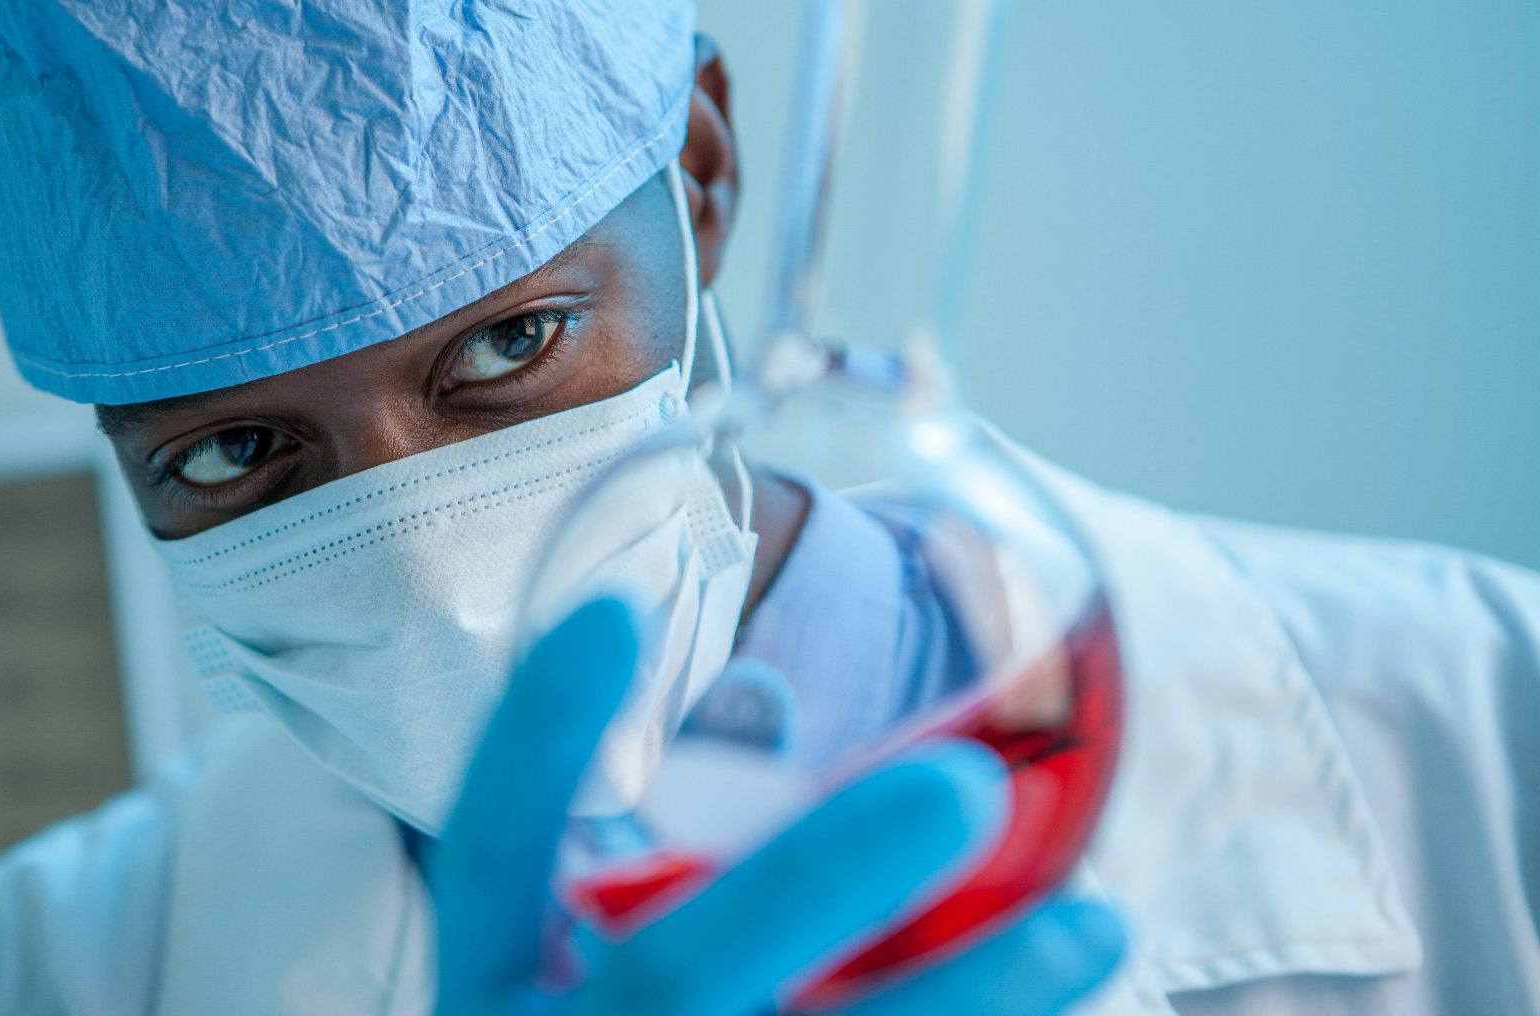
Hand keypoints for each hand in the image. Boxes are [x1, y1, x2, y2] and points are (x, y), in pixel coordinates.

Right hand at [430, 598, 1125, 1014]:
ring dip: (968, 997)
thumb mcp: (578, 973)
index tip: (615, 604)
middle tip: (965, 783)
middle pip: (670, 975)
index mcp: (488, 997)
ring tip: (1092, 919)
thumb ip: (664, 860)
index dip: (538, 734)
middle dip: (817, 876)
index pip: (487, 855)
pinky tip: (1066, 990)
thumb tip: (766, 707)